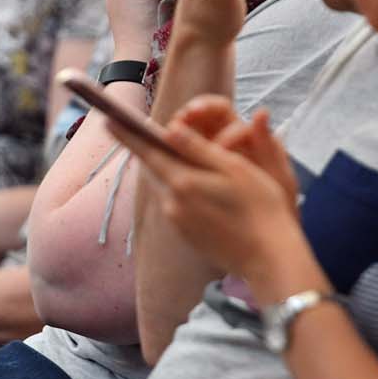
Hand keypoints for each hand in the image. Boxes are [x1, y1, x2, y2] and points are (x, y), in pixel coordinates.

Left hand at [107, 95, 298, 279]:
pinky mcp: (186, 236)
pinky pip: (176, 205)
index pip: (147, 151)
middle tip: (143, 134)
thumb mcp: (233, 168)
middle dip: (150, 152)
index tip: (107, 120)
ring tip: (177, 159)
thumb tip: (168, 129)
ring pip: (166, 187)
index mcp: (183, 182)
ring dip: (169, 172)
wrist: (270, 258)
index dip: (127, 134)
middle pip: (154, 169)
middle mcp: (172, 204)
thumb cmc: (260, 207)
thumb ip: (197, 148)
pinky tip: (199, 190)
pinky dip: (181, 191)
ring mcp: (178, 222)